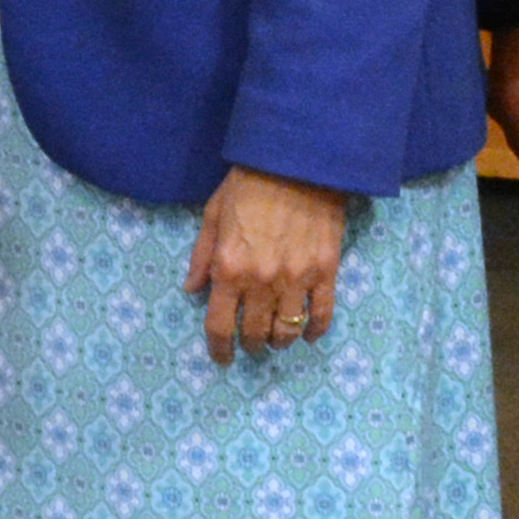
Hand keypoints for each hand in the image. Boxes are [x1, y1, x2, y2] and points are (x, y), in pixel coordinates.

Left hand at [190, 167, 354, 363]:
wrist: (297, 161)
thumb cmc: (249, 184)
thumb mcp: (213, 215)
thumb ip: (201, 256)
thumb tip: (192, 290)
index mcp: (229, 269)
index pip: (220, 326)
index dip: (219, 349)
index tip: (222, 357)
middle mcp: (262, 281)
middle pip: (254, 333)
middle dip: (250, 344)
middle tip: (250, 343)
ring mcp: (297, 279)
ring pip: (287, 330)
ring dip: (279, 341)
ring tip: (276, 339)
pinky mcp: (326, 271)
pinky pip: (321, 314)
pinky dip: (314, 331)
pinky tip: (307, 335)